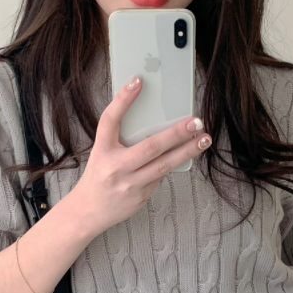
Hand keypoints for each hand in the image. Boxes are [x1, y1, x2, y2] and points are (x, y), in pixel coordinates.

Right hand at [72, 74, 211, 237]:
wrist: (88, 211)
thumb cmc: (99, 176)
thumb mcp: (102, 152)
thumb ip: (122, 138)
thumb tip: (154, 122)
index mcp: (102, 150)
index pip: (110, 120)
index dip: (123, 99)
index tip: (138, 80)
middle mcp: (116, 167)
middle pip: (150, 147)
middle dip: (176, 133)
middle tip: (196, 121)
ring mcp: (130, 184)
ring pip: (164, 165)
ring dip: (187, 151)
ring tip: (204, 139)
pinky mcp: (140, 196)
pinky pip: (161, 176)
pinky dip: (173, 164)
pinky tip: (186, 154)